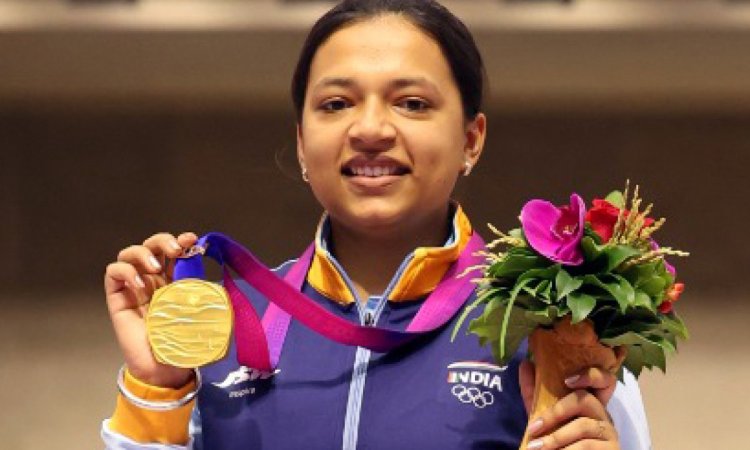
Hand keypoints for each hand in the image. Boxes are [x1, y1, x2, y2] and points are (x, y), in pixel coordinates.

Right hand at [104, 232, 197, 387]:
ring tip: (155, 267)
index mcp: (174, 281)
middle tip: (176, 250)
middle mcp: (153, 280)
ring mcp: (133, 287)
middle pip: (152, 245)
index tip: (192, 240)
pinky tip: (139, 284)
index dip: (181, 241)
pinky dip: (125, 271)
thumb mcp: (200, 316)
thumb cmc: (181, 343)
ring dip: (143, 252)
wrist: (162, 369)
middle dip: (163, 240)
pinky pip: (113, 272)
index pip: (174, 252)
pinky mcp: (117, 298)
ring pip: (130, 253)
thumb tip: (223, 286)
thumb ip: (207, 300)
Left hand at [519, 360, 620, 448]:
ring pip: (583, 426)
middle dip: (555, 412)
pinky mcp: (611, 449)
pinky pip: (586, 446)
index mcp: (591, 401)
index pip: (603, 379)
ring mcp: (609, 432)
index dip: (590, 375)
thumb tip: (525, 363)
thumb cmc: (560, 438)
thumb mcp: (545, 415)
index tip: (567, 380)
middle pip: (585, 400)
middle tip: (533, 428)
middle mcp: (603, 413)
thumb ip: (534, 392)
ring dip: (555, 438)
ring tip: (535, 448)